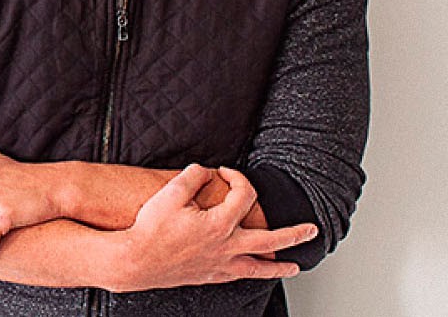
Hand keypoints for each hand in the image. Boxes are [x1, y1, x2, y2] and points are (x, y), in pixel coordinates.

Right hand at [110, 165, 315, 291]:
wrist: (136, 261)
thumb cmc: (151, 229)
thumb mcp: (170, 194)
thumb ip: (191, 177)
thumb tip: (204, 170)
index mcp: (220, 224)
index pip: (243, 195)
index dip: (238, 177)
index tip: (226, 172)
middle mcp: (226, 247)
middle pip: (270, 239)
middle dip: (293, 234)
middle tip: (311, 230)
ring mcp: (219, 265)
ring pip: (259, 267)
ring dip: (279, 266)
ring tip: (295, 266)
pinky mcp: (209, 276)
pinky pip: (238, 276)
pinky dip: (252, 274)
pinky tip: (254, 272)